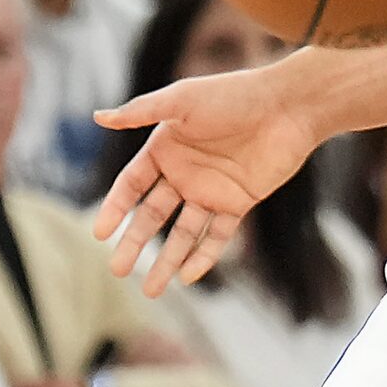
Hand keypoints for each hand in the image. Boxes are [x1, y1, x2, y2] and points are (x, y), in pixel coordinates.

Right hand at [92, 63, 330, 293]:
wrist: (289, 106)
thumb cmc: (234, 95)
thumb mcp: (183, 100)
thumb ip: (142, 111)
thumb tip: (98, 117)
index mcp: (166, 147)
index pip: (131, 184)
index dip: (116, 207)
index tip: (100, 234)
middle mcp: (185, 172)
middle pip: (152, 214)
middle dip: (135, 242)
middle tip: (117, 270)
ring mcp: (212, 189)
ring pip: (183, 232)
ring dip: (167, 260)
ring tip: (150, 291)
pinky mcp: (239, 201)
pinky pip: (217, 235)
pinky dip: (203, 256)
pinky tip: (188, 276)